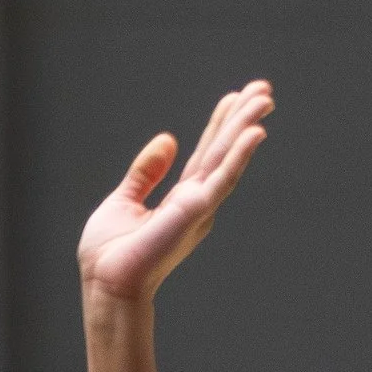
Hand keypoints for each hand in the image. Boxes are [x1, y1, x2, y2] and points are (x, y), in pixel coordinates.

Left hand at [78, 79, 273, 305]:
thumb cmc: (109, 256)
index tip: (235, 98)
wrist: (106, 284)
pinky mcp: (195, 212)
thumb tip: (168, 139)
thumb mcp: (123, 201)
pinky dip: (239, 155)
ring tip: (265, 98)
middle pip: (221, 151)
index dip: (220, 125)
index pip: (204, 154)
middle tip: (264, 88)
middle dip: (242, 119)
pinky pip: (222, 178)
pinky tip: (255, 133)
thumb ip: (146, 172)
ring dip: (246, 128)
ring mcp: (198, 207)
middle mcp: (195, 203)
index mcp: (180, 201)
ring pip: (226, 158)